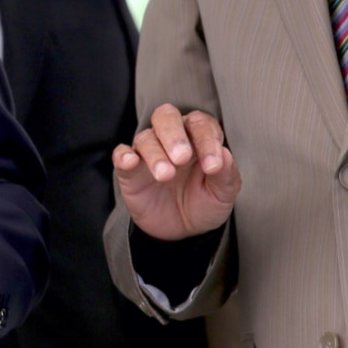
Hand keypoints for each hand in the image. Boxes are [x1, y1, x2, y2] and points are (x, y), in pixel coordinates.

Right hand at [112, 104, 239, 240]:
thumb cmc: (203, 203)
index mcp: (198, 138)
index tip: (213, 165)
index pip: (201, 125)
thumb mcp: (222, 194)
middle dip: (174, 135)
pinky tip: (130, 162)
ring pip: (145, 138)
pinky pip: (121, 154)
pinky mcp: (130, 171)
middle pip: (166, 117)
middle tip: (182, 157)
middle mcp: (171, 139)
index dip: (207, 141)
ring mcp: (148, 153)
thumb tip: (225, 155)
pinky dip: (123, 156)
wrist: (182, 230)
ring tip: (166, 175)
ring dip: (155, 154)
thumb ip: (226, 174)